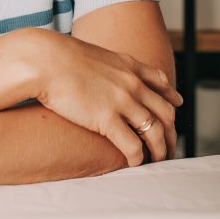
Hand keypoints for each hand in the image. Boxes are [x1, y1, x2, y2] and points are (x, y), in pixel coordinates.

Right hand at [32, 32, 181, 166]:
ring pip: (154, 132)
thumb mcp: (91, 54)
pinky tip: (135, 164)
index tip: (176, 107)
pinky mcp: (106, 119)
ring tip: (157, 161)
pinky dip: (138, 157)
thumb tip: (99, 72)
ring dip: (160, 150)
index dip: (170, 98)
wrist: (43, 60)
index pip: (160, 83)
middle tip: (169, 146)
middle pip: (165, 113)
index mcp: (128, 66)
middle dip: (171, 133)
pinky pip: (133, 145)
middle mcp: (131, 84)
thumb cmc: (56, 57)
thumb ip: (104, 65)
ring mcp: (122, 101)